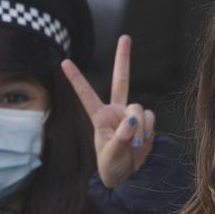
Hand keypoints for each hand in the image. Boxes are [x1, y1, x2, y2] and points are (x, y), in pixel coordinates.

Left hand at [63, 36, 154, 190]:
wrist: (129, 176)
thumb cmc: (111, 166)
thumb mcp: (110, 155)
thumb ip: (120, 137)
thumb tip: (133, 120)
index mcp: (99, 116)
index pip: (86, 94)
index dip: (76, 78)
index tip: (64, 62)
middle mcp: (116, 111)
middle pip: (121, 79)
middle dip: (124, 58)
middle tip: (125, 37)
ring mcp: (132, 116)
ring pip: (139, 109)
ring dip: (139, 127)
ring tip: (134, 145)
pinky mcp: (146, 123)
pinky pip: (150, 120)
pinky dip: (148, 131)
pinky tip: (143, 143)